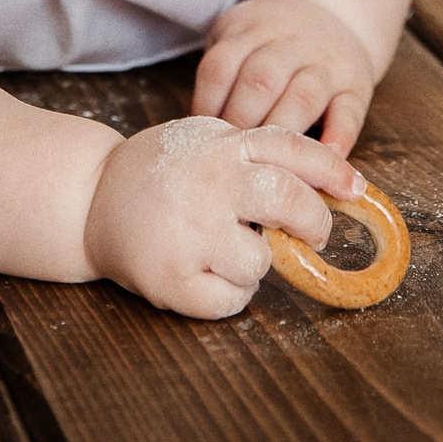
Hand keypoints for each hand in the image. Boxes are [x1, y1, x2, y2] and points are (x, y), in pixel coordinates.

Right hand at [83, 116, 362, 317]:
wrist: (87, 197)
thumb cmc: (158, 172)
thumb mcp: (205, 141)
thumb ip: (256, 154)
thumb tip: (334, 183)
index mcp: (220, 146)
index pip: (292, 151)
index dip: (332, 171)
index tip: (355, 190)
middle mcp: (209, 185)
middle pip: (290, 202)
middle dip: (312, 223)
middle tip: (308, 233)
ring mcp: (191, 233)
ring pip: (262, 263)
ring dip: (254, 264)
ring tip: (223, 249)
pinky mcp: (173, 278)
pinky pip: (232, 301)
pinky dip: (227, 294)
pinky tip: (203, 272)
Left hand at [193, 0, 379, 154]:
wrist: (332, 13)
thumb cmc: (271, 40)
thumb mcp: (239, 34)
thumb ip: (220, 71)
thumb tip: (194, 133)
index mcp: (251, 29)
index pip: (221, 66)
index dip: (207, 105)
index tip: (203, 138)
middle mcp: (290, 42)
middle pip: (260, 80)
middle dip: (241, 122)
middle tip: (232, 156)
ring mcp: (325, 63)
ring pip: (303, 97)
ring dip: (282, 133)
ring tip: (268, 163)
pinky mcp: (355, 85)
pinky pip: (349, 111)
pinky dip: (339, 135)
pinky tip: (327, 157)